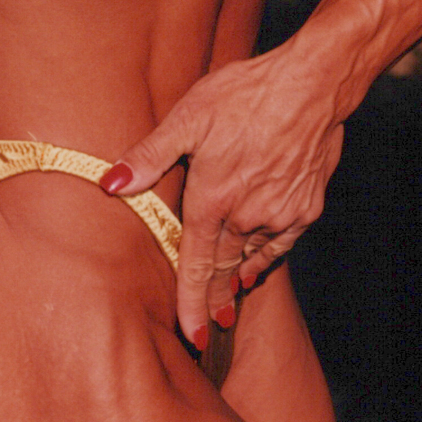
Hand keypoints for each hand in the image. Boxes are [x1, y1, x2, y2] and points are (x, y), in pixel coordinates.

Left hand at [101, 48, 343, 349]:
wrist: (310, 85)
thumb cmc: (245, 94)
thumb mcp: (187, 117)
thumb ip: (148, 156)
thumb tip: (111, 184)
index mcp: (213, 198)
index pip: (197, 265)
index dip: (191, 302)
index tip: (192, 335)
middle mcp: (246, 215)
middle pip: (225, 269)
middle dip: (215, 300)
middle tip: (209, 326)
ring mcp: (280, 214)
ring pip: (252, 256)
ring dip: (239, 278)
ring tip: (229, 298)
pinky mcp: (306, 207)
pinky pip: (281, 243)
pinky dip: (266, 255)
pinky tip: (257, 261)